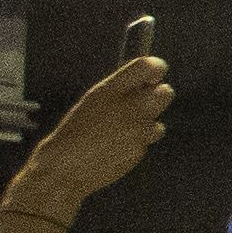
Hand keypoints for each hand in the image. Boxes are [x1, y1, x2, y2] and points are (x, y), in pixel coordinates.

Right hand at [10, 49, 169, 214]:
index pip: (148, 66)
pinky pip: (147, 140)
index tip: (154, 75)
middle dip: (159, 94)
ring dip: (147, 122)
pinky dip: (137, 141)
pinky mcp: (140, 150)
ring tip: (123, 129)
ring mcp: (137, 130)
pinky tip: (118, 144)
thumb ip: (120, 88)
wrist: (65, 166)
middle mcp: (128, 107)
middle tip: (145, 99)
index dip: (156, 67)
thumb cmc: (76, 130)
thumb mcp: (94, 100)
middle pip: (166, 92)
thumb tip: (147, 79)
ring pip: (158, 119)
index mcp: (111, 90)